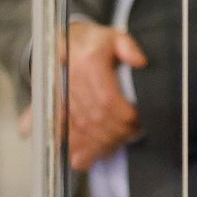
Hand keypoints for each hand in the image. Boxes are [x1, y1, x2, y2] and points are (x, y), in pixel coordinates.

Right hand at [62, 20, 147, 170]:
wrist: (67, 42)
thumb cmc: (96, 42)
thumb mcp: (116, 37)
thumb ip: (129, 47)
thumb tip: (141, 61)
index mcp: (89, 62)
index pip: (108, 99)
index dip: (125, 116)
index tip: (139, 122)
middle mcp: (73, 80)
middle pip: (96, 118)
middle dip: (116, 132)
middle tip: (132, 135)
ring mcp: (61, 95)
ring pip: (81, 128)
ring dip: (100, 143)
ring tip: (116, 146)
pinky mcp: (55, 107)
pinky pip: (64, 132)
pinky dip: (76, 147)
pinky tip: (87, 159)